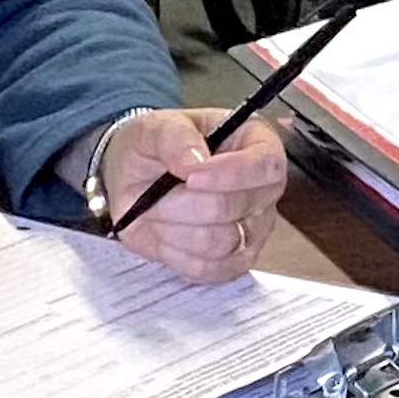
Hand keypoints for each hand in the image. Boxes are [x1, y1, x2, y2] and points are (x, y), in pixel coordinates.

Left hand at [95, 105, 290, 283]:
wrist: (132, 181)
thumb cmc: (152, 149)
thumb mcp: (154, 128)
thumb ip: (174, 136)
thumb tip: (195, 161)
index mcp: (255, 144)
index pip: (266, 165)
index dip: (231, 174)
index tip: (190, 176)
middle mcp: (262, 189)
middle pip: (237, 207)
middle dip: (184, 203)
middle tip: (155, 192)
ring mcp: (253, 229)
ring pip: (221, 242)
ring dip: (175, 229)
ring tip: (158, 211)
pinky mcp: (235, 262)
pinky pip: (210, 269)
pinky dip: (177, 255)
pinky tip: (166, 235)